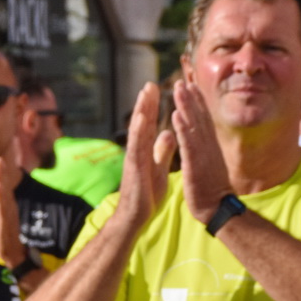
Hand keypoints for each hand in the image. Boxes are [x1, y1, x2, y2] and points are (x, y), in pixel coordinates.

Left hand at [0, 156, 24, 268]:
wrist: (14, 255)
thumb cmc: (7, 239)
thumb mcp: (2, 222)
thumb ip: (2, 211)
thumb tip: (1, 204)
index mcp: (6, 208)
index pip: (3, 189)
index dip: (1, 175)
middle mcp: (8, 208)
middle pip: (4, 188)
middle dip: (2, 173)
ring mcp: (7, 214)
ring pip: (4, 195)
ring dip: (1, 180)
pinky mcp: (5, 222)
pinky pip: (2, 206)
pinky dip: (1, 196)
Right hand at [113, 82, 174, 232]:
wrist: (135, 217)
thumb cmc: (146, 196)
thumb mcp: (159, 169)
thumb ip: (162, 151)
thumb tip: (167, 134)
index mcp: (145, 151)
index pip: (150, 125)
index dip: (152, 107)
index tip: (155, 89)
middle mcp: (137, 151)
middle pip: (142, 123)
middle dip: (146, 103)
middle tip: (149, 83)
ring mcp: (134, 158)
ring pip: (138, 130)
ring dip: (141, 110)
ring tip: (145, 93)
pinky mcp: (134, 167)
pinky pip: (137, 145)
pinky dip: (139, 130)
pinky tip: (142, 117)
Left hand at [171, 81, 233, 224]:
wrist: (217, 208)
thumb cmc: (210, 189)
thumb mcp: (208, 164)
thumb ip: (205, 150)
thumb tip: (204, 142)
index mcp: (208, 146)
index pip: (203, 119)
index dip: (197, 102)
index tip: (190, 85)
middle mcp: (207, 145)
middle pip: (199, 116)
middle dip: (191, 97)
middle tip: (183, 80)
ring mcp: (202, 153)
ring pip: (193, 124)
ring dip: (186, 105)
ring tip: (177, 88)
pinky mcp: (195, 164)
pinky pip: (188, 143)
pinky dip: (182, 128)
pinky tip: (175, 114)